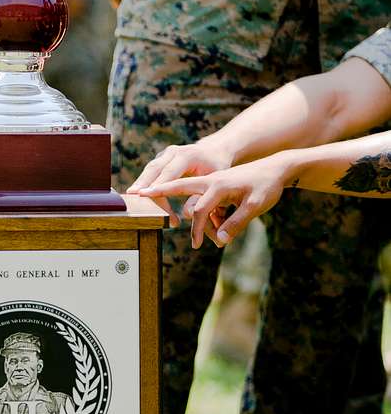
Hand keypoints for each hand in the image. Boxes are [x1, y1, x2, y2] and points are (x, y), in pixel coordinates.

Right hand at [127, 139, 235, 225]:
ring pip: (149, 170)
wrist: (214, 150)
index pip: (168, 173)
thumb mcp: (214, 181)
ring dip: (141, 185)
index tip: (144, 196)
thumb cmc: (217, 166)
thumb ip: (200, 197)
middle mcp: (173, 152)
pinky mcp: (161, 159)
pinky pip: (150, 171)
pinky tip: (141, 197)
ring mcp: (165, 154)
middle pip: (153, 169)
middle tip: (132, 199)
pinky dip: (144, 183)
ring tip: (134, 202)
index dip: (156, 185)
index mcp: (187, 156)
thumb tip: (186, 214)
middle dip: (142, 184)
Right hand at [140, 157, 290, 247]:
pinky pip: (191, 189)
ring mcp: (209, 179)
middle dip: (157, 191)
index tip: (197, 245)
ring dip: (164, 190)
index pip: (200, 209)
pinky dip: (179, 193)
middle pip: (177, 185)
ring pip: (181, 185)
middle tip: (137, 194)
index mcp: (219, 184)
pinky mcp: (212, 182)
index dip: (197, 229)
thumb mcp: (256, 206)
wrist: (277, 168)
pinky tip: (174, 197)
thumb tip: (221, 240)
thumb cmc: (267, 186)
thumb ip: (237, 222)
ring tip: (144, 193)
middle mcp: (210, 179)